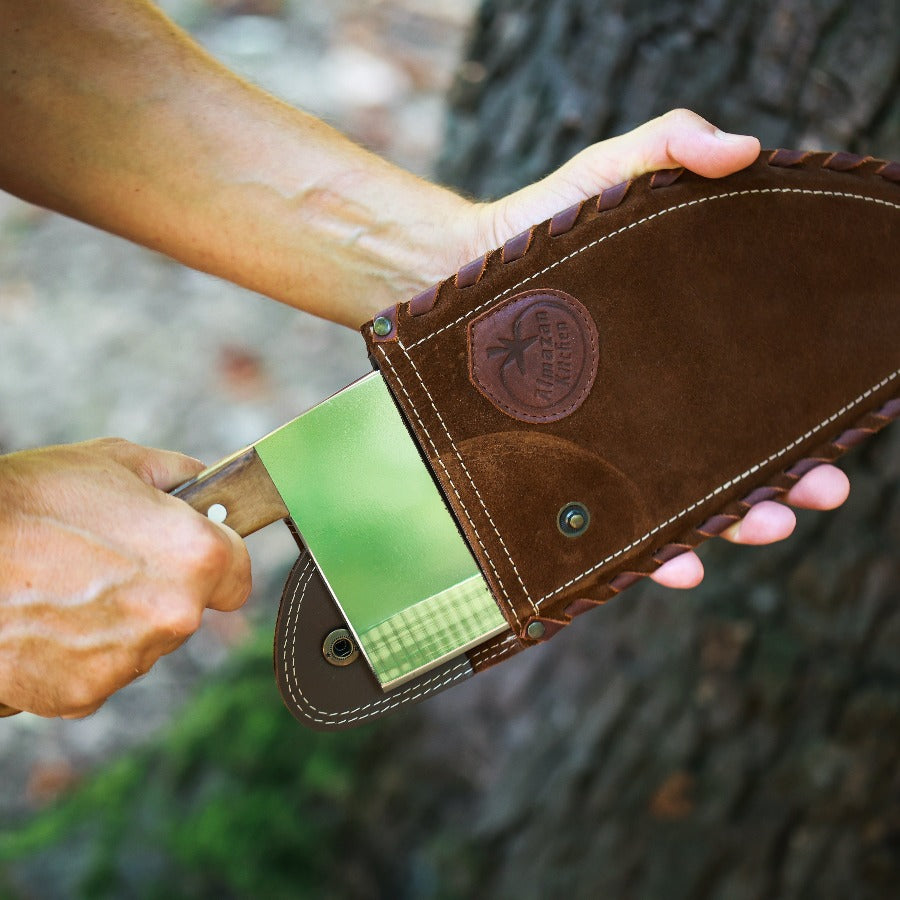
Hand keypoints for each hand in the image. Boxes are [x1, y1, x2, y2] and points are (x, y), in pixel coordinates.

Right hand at [0, 438, 250, 716]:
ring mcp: (129, 661)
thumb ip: (178, 476)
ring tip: (66, 587)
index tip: (190, 555)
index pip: (238, 574)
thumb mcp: (115, 461)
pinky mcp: (82, 694)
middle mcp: (175, 615)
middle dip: (161, 588)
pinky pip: (97, 673)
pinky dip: (77, 654)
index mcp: (196, 556)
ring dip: (120, 622)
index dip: (215, 560)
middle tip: (108, 560)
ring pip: (143, 643)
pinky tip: (45, 620)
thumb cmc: (30, 500)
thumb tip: (204, 488)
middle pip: (188, 610)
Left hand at [469, 109, 850, 588]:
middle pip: (736, 455)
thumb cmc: (541, 225)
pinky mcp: (568, 465)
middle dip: (785, 482)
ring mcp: (615, 439)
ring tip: (765, 525)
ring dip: (736, 522)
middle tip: (815, 492)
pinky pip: (612, 521)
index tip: (839, 438)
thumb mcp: (610, 174)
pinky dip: (652, 549)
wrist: (457, 274)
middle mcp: (661, 402)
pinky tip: (679, 563)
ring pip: (688, 498)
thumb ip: (671, 146)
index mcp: (689, 348)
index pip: (762, 393)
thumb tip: (746, 149)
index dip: (804, 421)